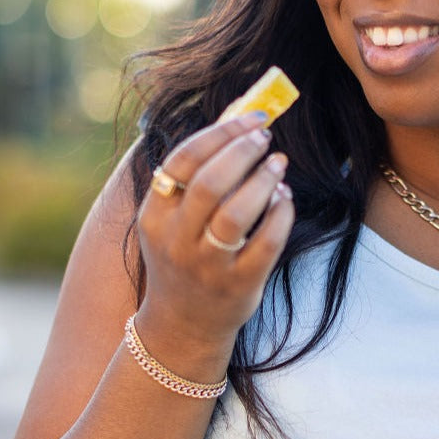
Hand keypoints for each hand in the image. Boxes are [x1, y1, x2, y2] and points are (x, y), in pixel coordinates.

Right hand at [135, 112, 294, 356]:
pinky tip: (284, 199)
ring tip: (278, 164)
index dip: (221, 133)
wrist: (183, 325)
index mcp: (154, 215)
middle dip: (243, 152)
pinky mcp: (239, 286)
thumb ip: (197, 171)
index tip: (251, 118)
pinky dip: (279, 216)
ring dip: (262, 182)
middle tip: (266, 138)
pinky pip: (265, 244)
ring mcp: (208, 266)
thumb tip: (237, 113)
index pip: (183, 161)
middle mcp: (177, 241)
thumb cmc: (184, 259)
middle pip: (210, 183)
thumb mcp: (173, 219)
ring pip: (236, 214)